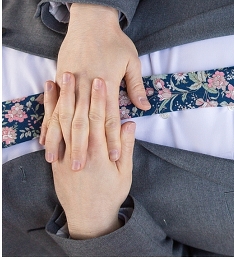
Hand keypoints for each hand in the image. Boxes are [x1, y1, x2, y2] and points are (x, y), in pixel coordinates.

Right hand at [41, 3, 146, 169]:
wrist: (92, 20)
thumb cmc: (115, 41)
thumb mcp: (131, 62)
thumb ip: (135, 86)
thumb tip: (144, 107)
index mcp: (107, 85)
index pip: (110, 118)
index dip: (112, 139)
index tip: (114, 158)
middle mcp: (87, 87)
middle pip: (84, 123)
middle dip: (83, 147)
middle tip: (81, 169)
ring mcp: (71, 84)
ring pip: (64, 118)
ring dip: (60, 140)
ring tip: (56, 160)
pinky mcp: (60, 80)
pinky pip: (53, 107)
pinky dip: (48, 124)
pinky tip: (45, 139)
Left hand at [49, 76, 135, 238]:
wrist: (89, 216)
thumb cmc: (111, 194)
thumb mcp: (125, 172)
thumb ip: (126, 146)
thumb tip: (128, 123)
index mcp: (99, 152)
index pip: (99, 119)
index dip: (99, 99)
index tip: (100, 81)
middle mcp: (79, 151)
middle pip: (76, 116)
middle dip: (74, 94)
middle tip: (73, 73)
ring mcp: (64, 155)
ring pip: (60, 123)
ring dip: (58, 101)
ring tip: (56, 81)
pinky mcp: (56, 160)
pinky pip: (52, 134)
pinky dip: (50, 117)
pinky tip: (49, 103)